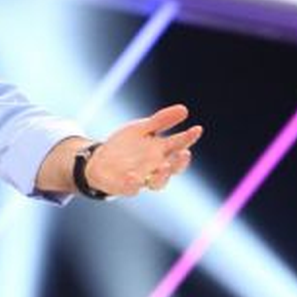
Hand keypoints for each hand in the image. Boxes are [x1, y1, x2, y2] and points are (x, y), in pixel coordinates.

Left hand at [87, 104, 202, 195]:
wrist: (99, 162)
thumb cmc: (126, 146)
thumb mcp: (141, 129)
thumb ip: (161, 121)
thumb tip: (184, 108)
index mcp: (161, 152)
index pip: (179, 145)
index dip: (188, 138)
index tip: (196, 128)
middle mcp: (155, 167)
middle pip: (173, 168)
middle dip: (180, 162)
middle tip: (184, 153)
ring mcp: (142, 178)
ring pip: (157, 182)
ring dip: (162, 175)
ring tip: (164, 165)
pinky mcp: (125, 186)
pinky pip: (131, 188)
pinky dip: (133, 184)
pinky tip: (133, 176)